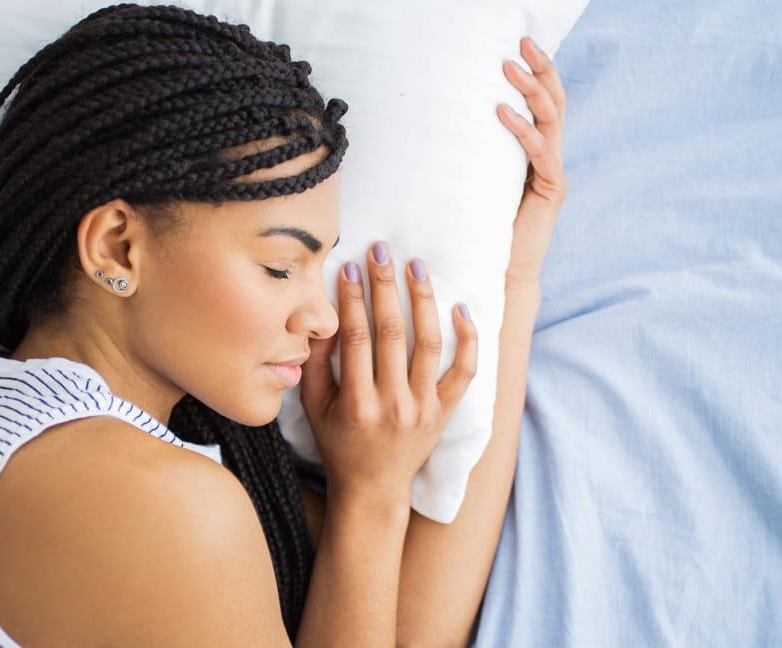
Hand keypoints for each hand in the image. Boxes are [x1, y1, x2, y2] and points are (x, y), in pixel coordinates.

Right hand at [300, 243, 477, 503]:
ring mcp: (424, 408)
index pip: (356, 338)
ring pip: (428, 344)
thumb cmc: (338, 443)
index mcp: (357, 403)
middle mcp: (394, 405)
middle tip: (382, 250)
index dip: (352, 299)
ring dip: (423, 300)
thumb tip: (322, 317)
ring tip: (416, 266)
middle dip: (385, 286)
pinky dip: (467, 340)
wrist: (373, 488)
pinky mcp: (445, 412)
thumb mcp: (314, 407)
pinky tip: (461, 308)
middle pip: (392, 333)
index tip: (350, 267)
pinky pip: (464, 372)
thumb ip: (316, 364)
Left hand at [497, 36, 568, 288]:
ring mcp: (553, 174)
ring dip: (531, 92)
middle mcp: (550, 158)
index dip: (538, 71)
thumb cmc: (482, 226)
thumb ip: (475, 151)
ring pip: (551, 121)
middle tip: (522, 44)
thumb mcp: (477, 178)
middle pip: (555, 103)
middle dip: (541, 70)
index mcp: (537, 152)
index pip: (544, 103)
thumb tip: (442, 119)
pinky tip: (502, 113)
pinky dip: (523, 130)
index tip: (519, 43)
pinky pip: (540, 154)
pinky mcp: (551, 192)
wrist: (498, 269)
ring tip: (509, 70)